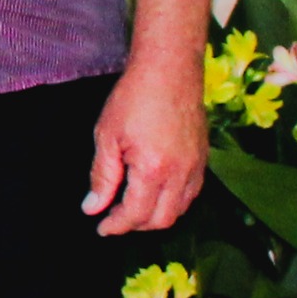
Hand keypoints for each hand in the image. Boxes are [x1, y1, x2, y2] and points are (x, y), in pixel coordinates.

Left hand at [85, 48, 207, 234]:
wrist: (169, 70)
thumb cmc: (134, 98)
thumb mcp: (107, 136)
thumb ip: (101, 177)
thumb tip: (92, 208)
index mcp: (153, 169)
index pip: (135, 214)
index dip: (116, 226)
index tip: (101, 227)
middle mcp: (181, 174)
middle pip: (161, 219)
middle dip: (135, 226)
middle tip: (113, 219)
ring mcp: (197, 167)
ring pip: (180, 210)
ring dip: (155, 216)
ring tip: (131, 209)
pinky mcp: (203, 159)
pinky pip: (191, 194)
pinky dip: (172, 203)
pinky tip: (154, 194)